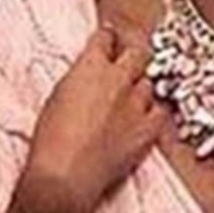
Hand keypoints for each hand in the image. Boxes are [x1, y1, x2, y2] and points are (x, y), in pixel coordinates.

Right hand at [16, 19, 169, 212]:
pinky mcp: (147, 131)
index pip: (106, 38)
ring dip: (142, 86)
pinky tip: (149, 116)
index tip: (110, 40)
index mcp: (90, 66)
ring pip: (150, 83)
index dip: (108, 38)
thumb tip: (85, 80)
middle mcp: (118, 79)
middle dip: (132, 55)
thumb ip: (78, 81)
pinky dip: (156, 112)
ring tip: (134, 96)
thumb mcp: (57, 96)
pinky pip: (161, 113)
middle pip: (137, 52)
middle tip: (129, 62)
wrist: (66, 174)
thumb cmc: (52, 140)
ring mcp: (136, 105)